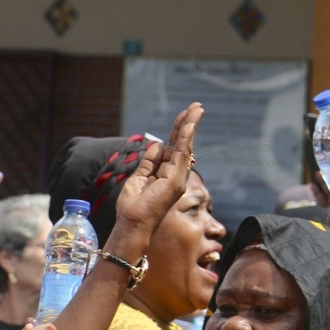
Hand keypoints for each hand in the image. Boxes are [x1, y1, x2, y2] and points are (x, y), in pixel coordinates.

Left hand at [113, 102, 202, 233]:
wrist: (132, 222)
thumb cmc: (133, 206)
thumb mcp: (138, 178)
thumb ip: (148, 162)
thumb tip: (157, 145)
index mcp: (165, 173)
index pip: (173, 147)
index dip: (178, 131)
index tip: (183, 116)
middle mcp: (174, 174)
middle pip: (183, 144)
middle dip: (188, 124)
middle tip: (197, 106)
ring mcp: (177, 176)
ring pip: (185, 145)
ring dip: (190, 125)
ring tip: (197, 108)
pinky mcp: (175, 179)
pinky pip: (182, 154)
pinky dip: (185, 138)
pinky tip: (189, 124)